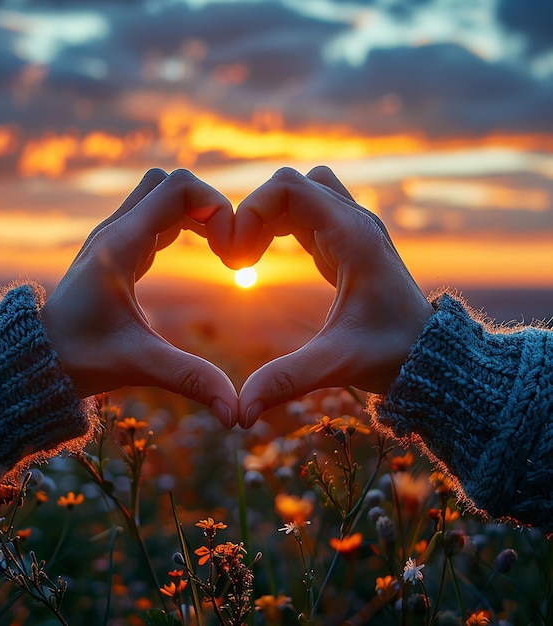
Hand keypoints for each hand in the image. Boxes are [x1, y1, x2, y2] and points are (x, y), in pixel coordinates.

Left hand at [40, 169, 237, 427]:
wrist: (36, 357)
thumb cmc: (79, 358)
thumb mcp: (138, 365)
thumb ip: (189, 379)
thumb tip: (235, 411)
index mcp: (121, 244)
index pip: (180, 188)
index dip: (217, 207)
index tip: (231, 250)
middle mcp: (117, 231)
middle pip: (172, 184)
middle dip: (208, 205)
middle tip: (227, 248)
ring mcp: (115, 237)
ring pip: (164, 195)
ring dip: (197, 213)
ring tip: (220, 250)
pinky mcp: (118, 249)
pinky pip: (157, 216)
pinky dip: (185, 224)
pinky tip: (199, 252)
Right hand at [224, 166, 433, 427]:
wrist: (429, 355)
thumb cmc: (392, 355)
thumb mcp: (336, 364)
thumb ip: (288, 380)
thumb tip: (239, 413)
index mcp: (352, 236)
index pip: (288, 186)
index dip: (251, 212)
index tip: (237, 259)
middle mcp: (353, 222)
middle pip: (290, 184)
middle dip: (254, 213)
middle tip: (238, 259)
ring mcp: (351, 229)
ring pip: (299, 192)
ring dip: (268, 215)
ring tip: (249, 255)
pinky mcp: (346, 243)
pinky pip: (305, 213)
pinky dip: (279, 224)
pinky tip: (266, 255)